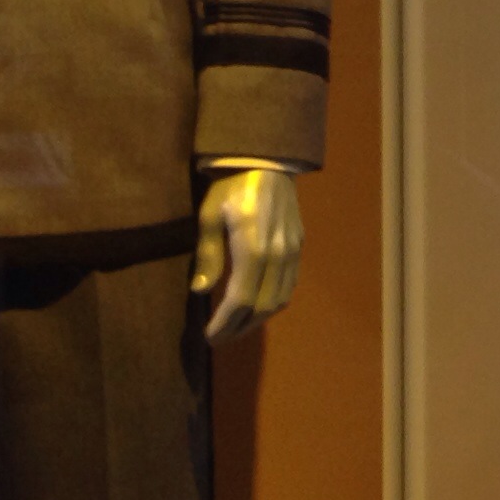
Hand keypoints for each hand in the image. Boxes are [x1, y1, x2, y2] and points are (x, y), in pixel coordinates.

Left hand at [191, 165, 303, 342]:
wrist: (267, 161)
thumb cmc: (231, 187)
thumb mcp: (210, 217)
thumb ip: (208, 255)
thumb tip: (201, 291)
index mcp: (253, 247)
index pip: (240, 299)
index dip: (224, 323)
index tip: (209, 336)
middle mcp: (278, 254)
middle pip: (262, 306)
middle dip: (239, 327)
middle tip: (219, 338)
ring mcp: (292, 251)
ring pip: (279, 299)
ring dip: (257, 319)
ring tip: (236, 327)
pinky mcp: (298, 247)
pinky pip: (289, 285)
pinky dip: (273, 303)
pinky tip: (257, 306)